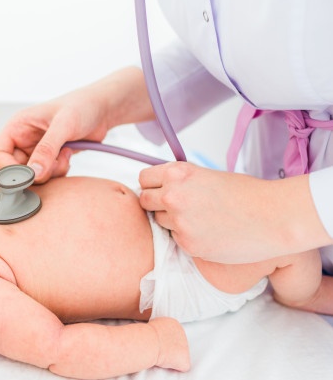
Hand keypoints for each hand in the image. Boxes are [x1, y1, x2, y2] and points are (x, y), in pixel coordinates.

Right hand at [0, 67, 153, 182]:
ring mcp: (34, 151)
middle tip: (55, 163)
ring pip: (31, 176)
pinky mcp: (48, 160)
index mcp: (17, 126)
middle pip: (13, 170)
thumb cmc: (81, 107)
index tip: (29, 174)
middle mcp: (21, 140)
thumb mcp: (64, 125)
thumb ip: (47, 149)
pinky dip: (57, 173)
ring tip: (65, 155)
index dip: (7, 169)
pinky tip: (67, 156)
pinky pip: (45, 176)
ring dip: (49, 173)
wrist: (101, 110)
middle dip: (35, 172)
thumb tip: (33, 173)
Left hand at [138, 162, 329, 263]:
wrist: (274, 217)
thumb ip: (181, 182)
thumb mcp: (207, 176)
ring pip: (160, 221)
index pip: (144, 178)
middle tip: (176, 206)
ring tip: (201, 218)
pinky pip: (176, 239)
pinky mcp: (188, 244)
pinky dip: (188, 237)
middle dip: (156, 204)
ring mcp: (178, 221)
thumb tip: (160, 188)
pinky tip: (210, 232)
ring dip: (173, 221)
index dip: (152, 185)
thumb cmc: (246, 194)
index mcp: (178, 173)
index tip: (159, 189)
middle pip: (144, 201)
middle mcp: (173, 195)